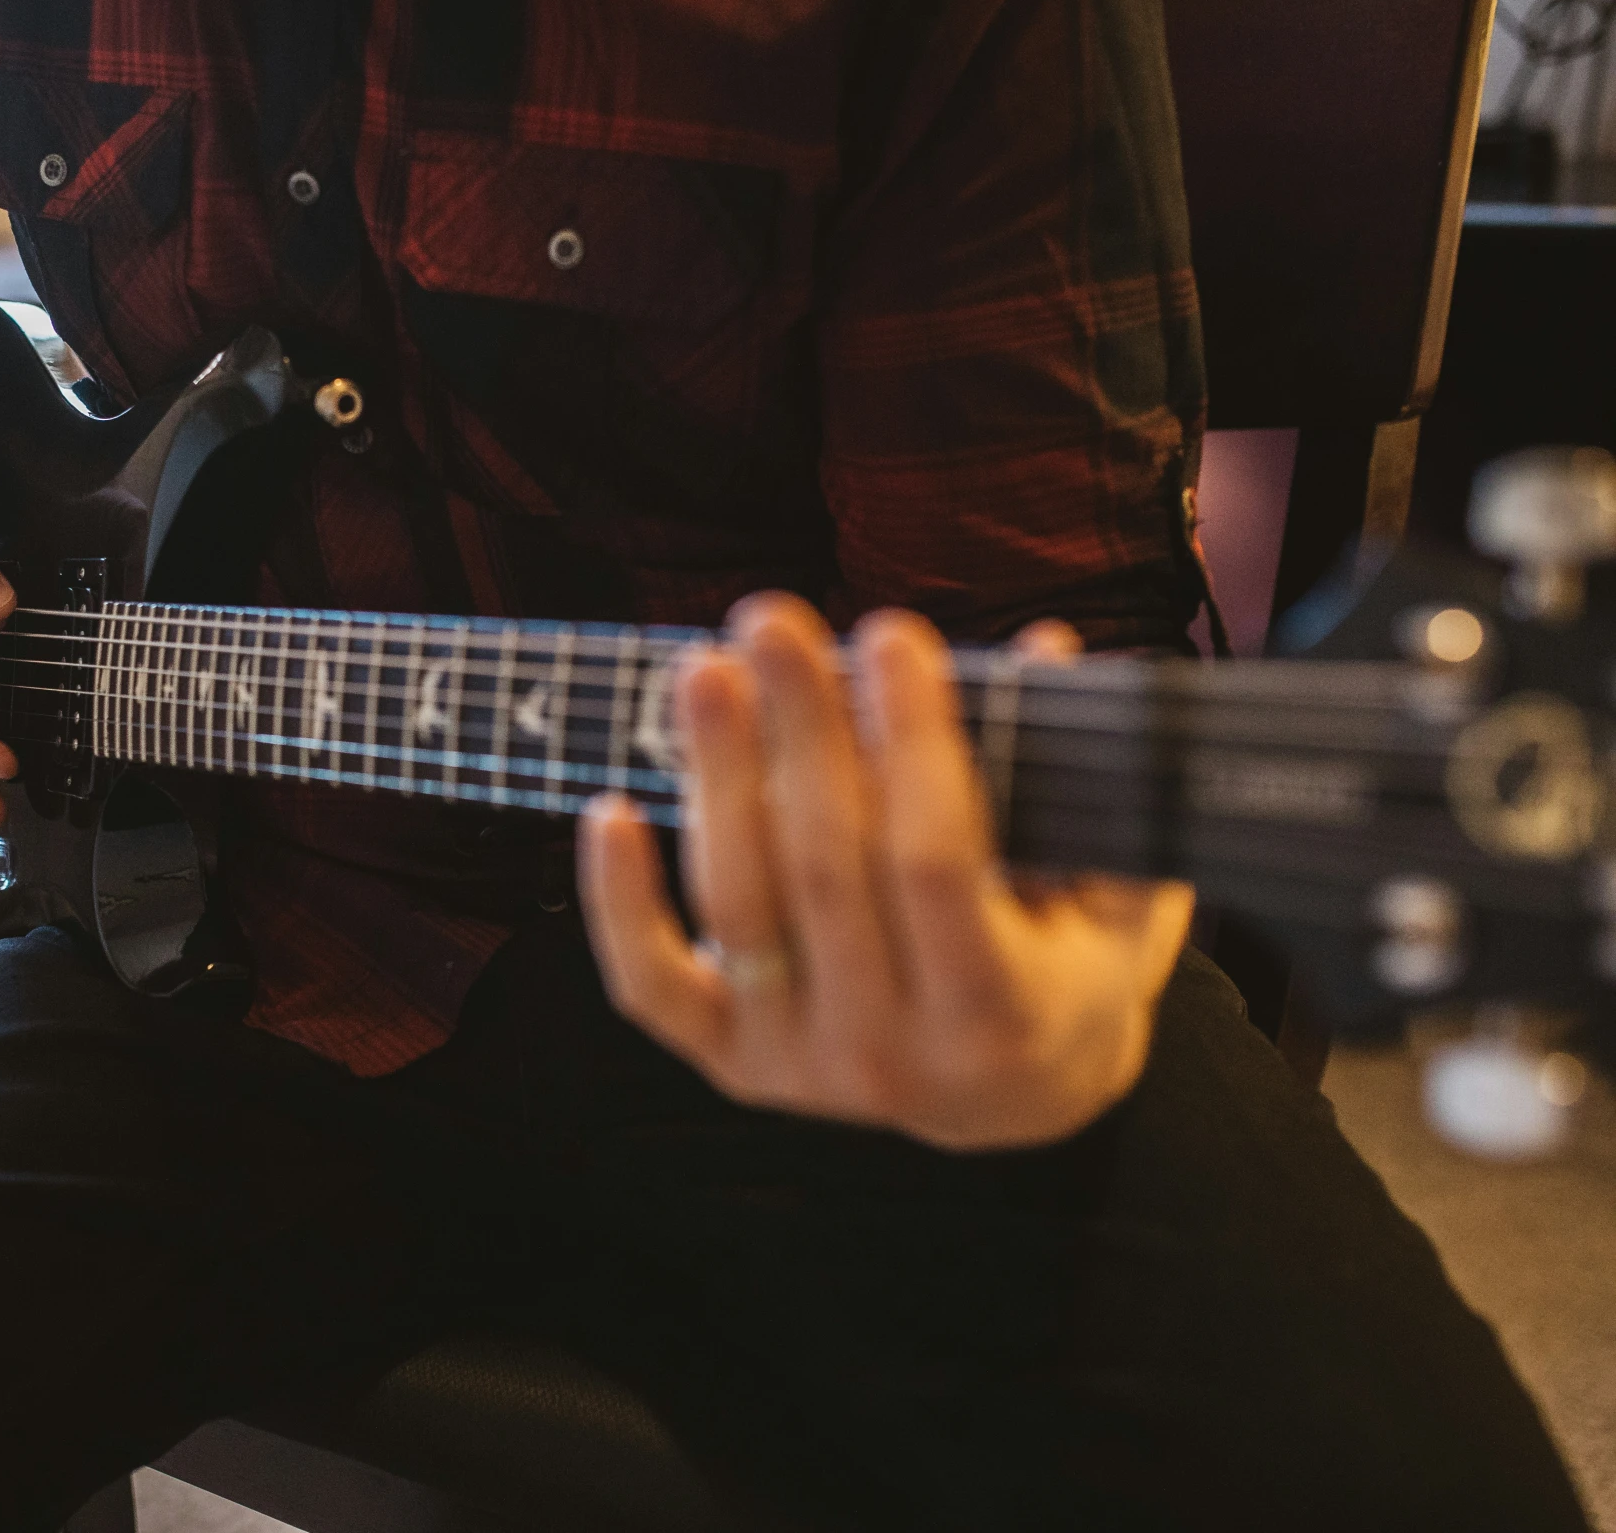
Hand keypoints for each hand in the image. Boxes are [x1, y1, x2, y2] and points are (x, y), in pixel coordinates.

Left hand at [577, 594, 1194, 1150]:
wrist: (1014, 1098)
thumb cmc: (1066, 965)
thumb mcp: (1110, 889)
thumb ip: (1087, 783)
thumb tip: (1044, 649)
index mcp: (1001, 1014)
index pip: (937, 860)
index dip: (910, 743)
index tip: (892, 634)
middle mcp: (893, 1052)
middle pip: (824, 867)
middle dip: (798, 730)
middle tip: (772, 620)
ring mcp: (802, 1065)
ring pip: (739, 905)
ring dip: (715, 777)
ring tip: (706, 671)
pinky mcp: (732, 1062)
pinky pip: (651, 985)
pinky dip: (618, 903)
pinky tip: (608, 810)